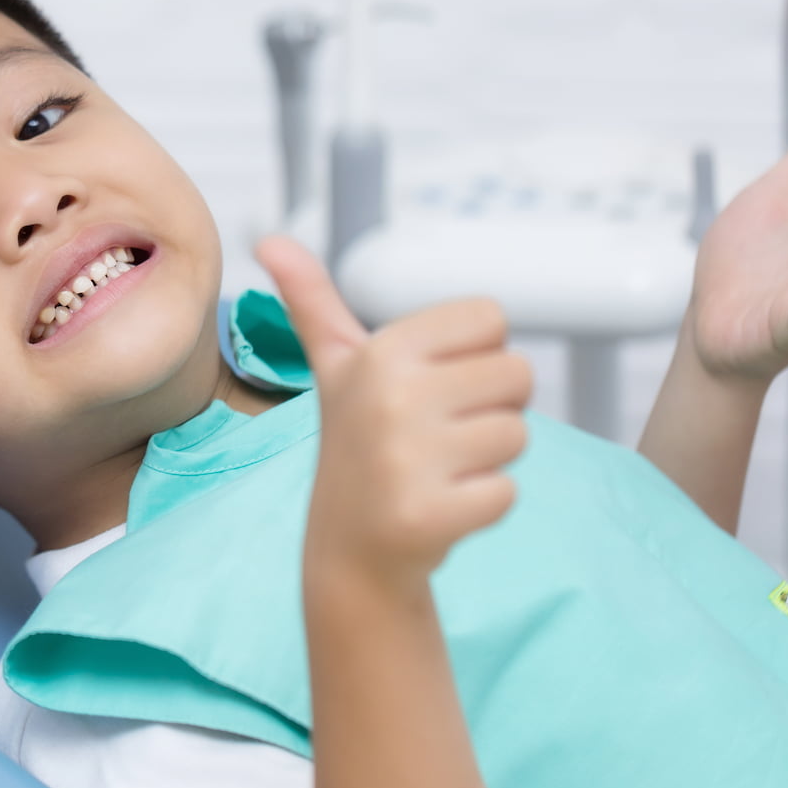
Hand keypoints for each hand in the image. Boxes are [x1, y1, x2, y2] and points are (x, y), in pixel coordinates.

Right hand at [258, 236, 530, 589]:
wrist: (348, 549)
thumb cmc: (358, 443)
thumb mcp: (335, 367)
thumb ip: (313, 301)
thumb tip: (269, 238)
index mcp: (381, 351)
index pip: (492, 319)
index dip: (474, 356)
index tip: (434, 386)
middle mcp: (391, 397)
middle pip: (518, 374)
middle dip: (489, 408)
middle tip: (439, 435)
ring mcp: (406, 459)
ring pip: (517, 435)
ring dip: (488, 459)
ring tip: (437, 471)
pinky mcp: (427, 516)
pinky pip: (507, 493)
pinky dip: (484, 505)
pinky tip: (440, 508)